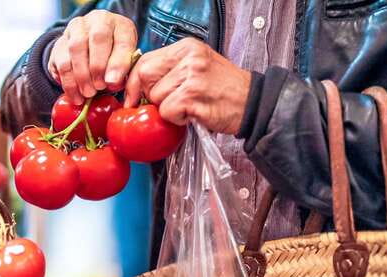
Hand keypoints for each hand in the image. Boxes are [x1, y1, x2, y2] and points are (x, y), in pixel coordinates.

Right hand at [48, 10, 137, 104]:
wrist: (90, 50)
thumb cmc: (113, 59)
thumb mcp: (124, 63)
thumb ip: (122, 72)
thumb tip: (112, 83)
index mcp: (120, 25)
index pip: (122, 40)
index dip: (118, 63)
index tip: (113, 82)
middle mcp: (97, 21)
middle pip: (97, 39)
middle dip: (97, 68)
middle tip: (98, 88)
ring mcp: (76, 29)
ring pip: (75, 49)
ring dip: (81, 76)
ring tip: (87, 94)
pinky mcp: (60, 43)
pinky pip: (60, 62)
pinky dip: (68, 82)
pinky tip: (75, 94)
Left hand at [124, 38, 251, 134]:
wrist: (253, 104)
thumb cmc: (222, 90)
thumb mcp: (196, 68)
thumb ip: (169, 70)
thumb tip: (135, 84)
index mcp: (187, 47)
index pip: (144, 60)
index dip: (133, 81)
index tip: (133, 96)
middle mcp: (189, 58)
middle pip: (144, 76)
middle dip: (148, 95)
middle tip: (165, 103)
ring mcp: (192, 77)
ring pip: (155, 97)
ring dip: (167, 109)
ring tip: (188, 106)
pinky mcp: (193, 97)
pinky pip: (167, 112)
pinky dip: (176, 119)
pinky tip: (192, 114)